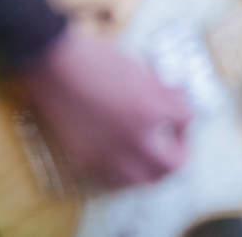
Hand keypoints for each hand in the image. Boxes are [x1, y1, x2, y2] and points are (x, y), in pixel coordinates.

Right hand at [14, 29, 191, 188]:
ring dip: (155, 167)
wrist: (54, 65)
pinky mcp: (88, 161)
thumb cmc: (94, 59)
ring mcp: (109, 155)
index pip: (186, 119)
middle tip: (176, 140)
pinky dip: (127, 174)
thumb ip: (162, 89)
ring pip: (146, 180)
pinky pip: (117, 181)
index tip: (180, 106)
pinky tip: (127, 158)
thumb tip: (177, 98)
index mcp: (149, 109)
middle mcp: (133, 138)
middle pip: (174, 164)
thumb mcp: (139, 70)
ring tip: (153, 153)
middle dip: (180, 151)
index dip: (186, 111)